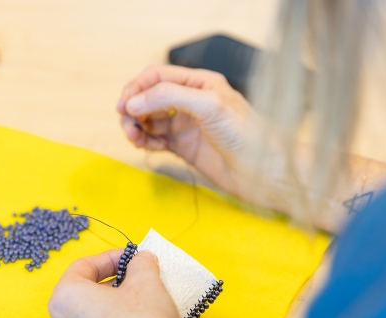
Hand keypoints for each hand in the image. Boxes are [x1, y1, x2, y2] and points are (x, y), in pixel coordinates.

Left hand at [48, 249, 178, 317]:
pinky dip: (118, 317)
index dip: (112, 257)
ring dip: (121, 299)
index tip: (132, 257)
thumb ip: (141, 263)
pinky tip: (140, 316)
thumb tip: (141, 259)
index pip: (84, 266)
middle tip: (141, 275)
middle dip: (119, 279)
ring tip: (146, 297)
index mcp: (66, 297)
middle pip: (89, 289)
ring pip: (95, 309)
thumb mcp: (146, 283)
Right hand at [117, 65, 260, 196]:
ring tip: (135, 138)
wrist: (261, 172)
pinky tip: (148, 146)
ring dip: (137, 126)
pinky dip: (146, 141)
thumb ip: (169, 97)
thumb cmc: (246, 134)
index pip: (158, 77)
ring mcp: (186, 124)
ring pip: (150, 120)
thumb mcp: (208, 105)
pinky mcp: (185, 146)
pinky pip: (156, 139)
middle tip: (128, 125)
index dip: (137, 88)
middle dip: (134, 109)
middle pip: (150, 98)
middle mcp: (191, 101)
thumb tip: (134, 102)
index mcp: (199, 83)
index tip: (124, 105)